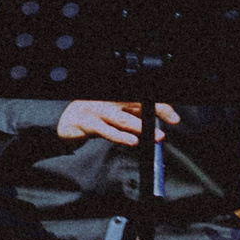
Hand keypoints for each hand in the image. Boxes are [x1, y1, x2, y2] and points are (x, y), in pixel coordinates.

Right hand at [56, 101, 179, 145]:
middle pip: (136, 103)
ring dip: (142, 128)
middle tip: (173, 120)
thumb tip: (155, 124)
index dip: (160, 106)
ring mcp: (98, 111)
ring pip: (124, 118)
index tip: (174, 116)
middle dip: (157, 111)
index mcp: (117, 97)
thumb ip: (132, 117)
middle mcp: (109, 100)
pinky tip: (133, 141)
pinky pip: (107, 131)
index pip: (142, 98)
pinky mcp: (88, 123)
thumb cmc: (93, 116)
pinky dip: (121, 137)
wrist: (64, 120)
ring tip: (157, 136)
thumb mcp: (114, 114)